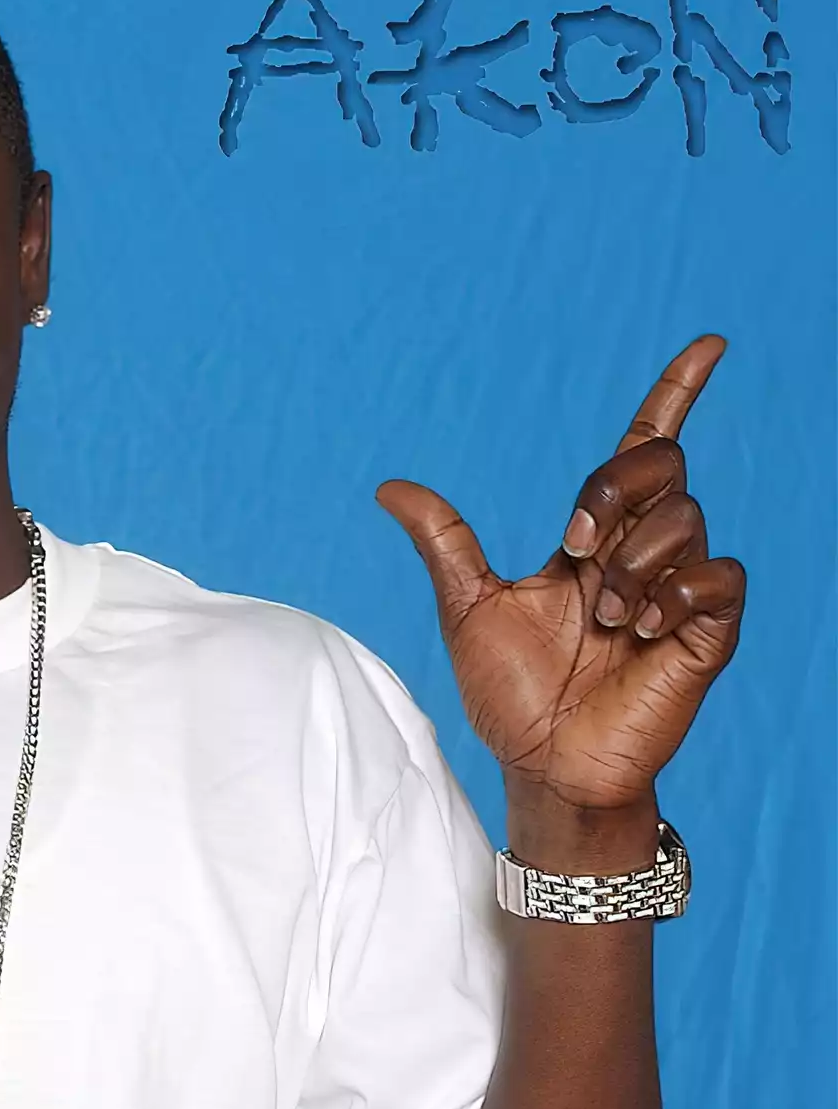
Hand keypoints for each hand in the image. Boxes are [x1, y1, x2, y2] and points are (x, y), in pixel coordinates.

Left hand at [377, 336, 745, 815]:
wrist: (541, 764)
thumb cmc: (510, 692)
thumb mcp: (467, 606)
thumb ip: (444, 542)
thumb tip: (390, 486)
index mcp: (592, 540)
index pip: (642, 451)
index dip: (675, 395)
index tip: (708, 345)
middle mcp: (640, 554)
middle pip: (660, 467)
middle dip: (611, 492)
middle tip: (571, 551)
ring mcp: (678, 591)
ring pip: (682, 520)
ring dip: (627, 566)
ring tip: (602, 623)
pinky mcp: (707, 632)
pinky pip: (718, 576)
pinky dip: (672, 593)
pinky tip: (636, 632)